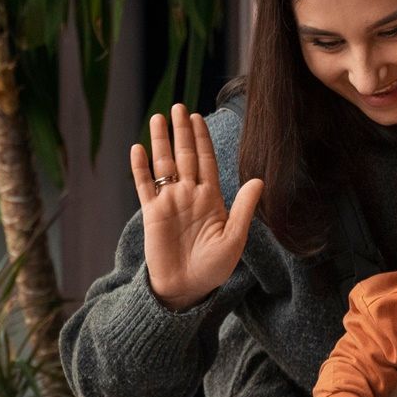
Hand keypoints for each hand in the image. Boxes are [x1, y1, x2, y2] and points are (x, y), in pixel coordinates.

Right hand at [131, 104, 263, 310]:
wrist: (186, 289)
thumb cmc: (213, 268)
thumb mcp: (234, 239)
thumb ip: (243, 208)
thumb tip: (258, 180)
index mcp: (210, 198)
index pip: (206, 160)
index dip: (202, 139)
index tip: (198, 118)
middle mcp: (189, 195)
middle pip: (185, 155)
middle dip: (182, 131)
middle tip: (178, 107)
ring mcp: (169, 202)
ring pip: (164, 164)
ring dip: (160, 141)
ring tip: (158, 118)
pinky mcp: (152, 213)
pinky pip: (145, 185)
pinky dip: (140, 168)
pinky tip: (138, 148)